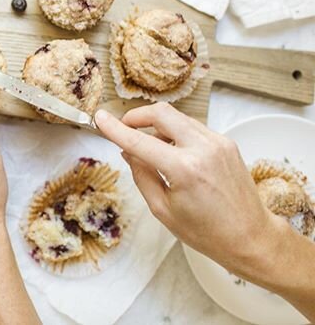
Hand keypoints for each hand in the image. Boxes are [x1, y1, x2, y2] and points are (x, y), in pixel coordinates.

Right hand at [94, 103, 280, 275]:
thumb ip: (142, 175)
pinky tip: (171, 151)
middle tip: (124, 128)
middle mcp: (203, 149)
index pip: (140, 140)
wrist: (250, 236)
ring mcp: (218, 143)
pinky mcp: (226, 142)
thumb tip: (128, 151)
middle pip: (162, 113)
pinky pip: (193, 127)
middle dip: (137, 116)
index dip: (115, 128)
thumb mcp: (162, 209)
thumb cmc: (206, 232)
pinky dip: (176, 133)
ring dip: (157, 125)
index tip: (100, 118)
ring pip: (178, 118)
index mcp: (184, 170)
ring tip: (149, 146)